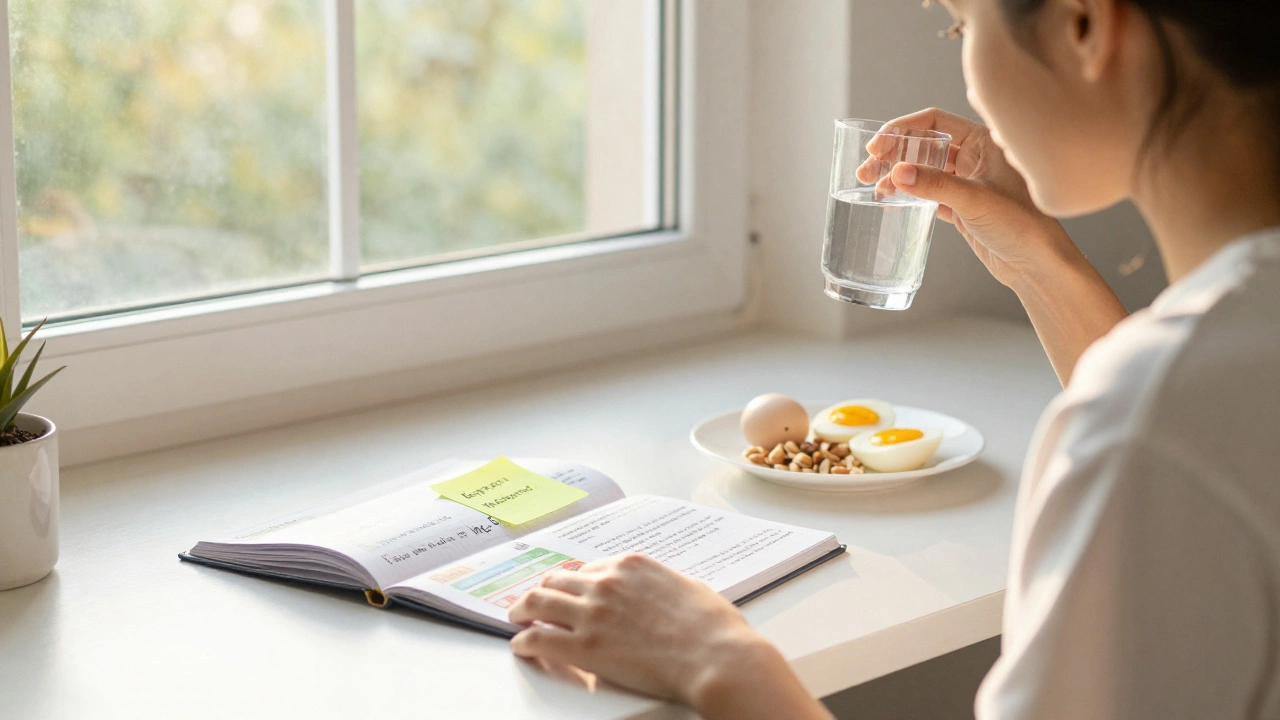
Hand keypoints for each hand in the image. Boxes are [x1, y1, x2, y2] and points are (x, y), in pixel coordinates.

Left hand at [509, 553, 828, 718]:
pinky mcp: (584, 646)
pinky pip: (538, 638)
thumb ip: (660, 586)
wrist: (715, 657)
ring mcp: (592, 613)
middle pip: (557, 579)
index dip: (576, 581)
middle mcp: (606, 582)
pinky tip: (521, 645)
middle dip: (544, 589)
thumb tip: (658, 595)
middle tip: (535, 600)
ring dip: (522, 609)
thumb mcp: (686, 588)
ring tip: (516, 617)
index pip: (588, 567)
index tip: (570, 589)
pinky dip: (523, 640)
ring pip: (538, 602)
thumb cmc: (713, 628)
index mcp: (631, 565)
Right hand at [858, 107, 1078, 288]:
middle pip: (924, 144)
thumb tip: (897, 172)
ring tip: (871, 187)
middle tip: (866, 168)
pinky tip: (890, 200)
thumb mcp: (976, 200)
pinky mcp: (962, 205)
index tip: (878, 146)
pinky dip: (908, 195)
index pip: (935, 120)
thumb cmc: (1023, 225)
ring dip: (896, 175)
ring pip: (923, 169)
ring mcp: (968, 181)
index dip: (903, 129)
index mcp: (986, 140)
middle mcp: (976, 156)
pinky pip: (927, 193)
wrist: (1036, 264)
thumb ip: (935, 185)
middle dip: (893, 153)